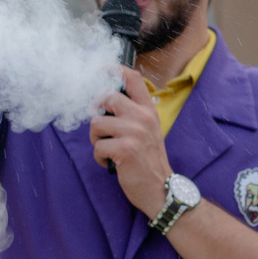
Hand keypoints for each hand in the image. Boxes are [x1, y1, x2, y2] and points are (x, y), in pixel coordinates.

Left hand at [89, 67, 171, 217]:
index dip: (113, 70)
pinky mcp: (125, 149)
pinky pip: (98, 146)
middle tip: (101, 129)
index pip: (132, 78)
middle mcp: (143, 117)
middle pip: (107, 97)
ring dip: (96, 139)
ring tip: (109, 149)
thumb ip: (132, 113)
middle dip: (97, 113)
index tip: (100, 70)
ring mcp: (135, 132)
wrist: (161, 188)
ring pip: (96, 123)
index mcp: (149, 110)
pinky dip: (100, 157)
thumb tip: (104, 100)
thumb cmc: (149, 159)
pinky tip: (112, 162)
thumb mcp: (148, 130)